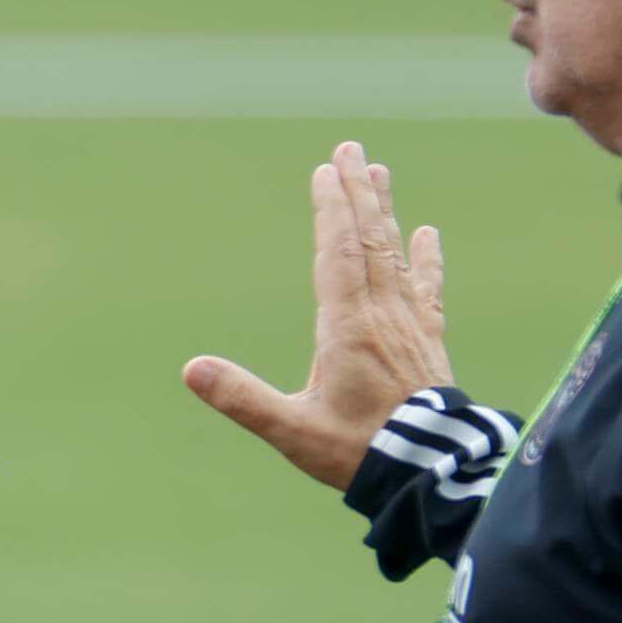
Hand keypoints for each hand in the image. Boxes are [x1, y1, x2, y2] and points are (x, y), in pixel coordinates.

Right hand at [182, 142, 450, 488]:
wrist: (429, 473)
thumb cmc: (359, 452)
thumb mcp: (291, 430)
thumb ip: (242, 398)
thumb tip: (192, 369)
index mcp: (347, 327)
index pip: (337, 253)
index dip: (331, 210)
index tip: (326, 171)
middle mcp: (382, 315)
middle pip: (368, 240)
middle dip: (357, 193)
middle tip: (351, 149)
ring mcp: (409, 325)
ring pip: (395, 255)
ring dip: (385, 212)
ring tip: (379, 172)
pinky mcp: (428, 342)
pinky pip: (426, 290)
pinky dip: (425, 259)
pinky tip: (428, 234)